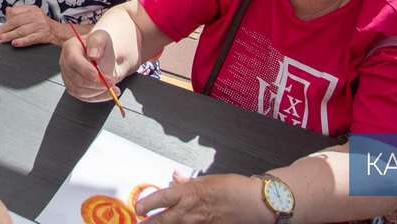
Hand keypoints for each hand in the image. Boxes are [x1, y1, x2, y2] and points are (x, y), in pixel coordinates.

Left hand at [0, 5, 59, 47]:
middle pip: (16, 22)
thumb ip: (20, 12)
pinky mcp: (43, 35)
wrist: (61, 32)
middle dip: (3, 29)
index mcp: (32, 9)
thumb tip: (8, 11)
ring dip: (9, 36)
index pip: (15, 14)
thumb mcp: (34, 14)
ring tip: (0, 39)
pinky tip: (14, 43)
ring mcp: (40, 25)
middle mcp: (36, 16)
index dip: (4, 21)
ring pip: (21, 31)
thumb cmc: (45, 24)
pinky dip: (22, 41)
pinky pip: (31, 38)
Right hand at [59, 29, 119, 102]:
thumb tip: (93, 54)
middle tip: (111, 82)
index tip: (99, 75)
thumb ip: (97, 41)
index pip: (73, 61)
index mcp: (70, 48)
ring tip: (112, 88)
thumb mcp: (102, 37)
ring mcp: (68, 77)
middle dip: (95, 83)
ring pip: (79, 91)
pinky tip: (109, 93)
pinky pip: (83, 97)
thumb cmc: (100, 46)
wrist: (102, 55)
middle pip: (76, 79)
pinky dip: (98, 97)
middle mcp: (65, 63)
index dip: (85, 70)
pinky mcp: (74, 88)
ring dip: (98, 92)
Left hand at [133, 173, 265, 222]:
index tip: (138, 207)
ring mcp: (201, 223)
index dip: (148, 203)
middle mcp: (193, 210)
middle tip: (140, 223)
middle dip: (151, 222)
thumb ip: (189, 182)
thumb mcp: (209, 180)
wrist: (257, 202)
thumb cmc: (236, 188)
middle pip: (165, 218)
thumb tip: (174, 178)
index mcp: (191, 192)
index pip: (163, 197)